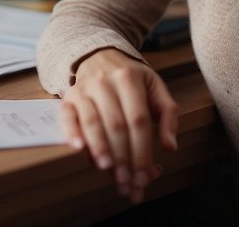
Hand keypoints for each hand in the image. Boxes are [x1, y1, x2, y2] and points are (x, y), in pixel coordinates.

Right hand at [60, 48, 179, 202]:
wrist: (100, 55)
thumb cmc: (132, 78)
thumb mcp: (155, 86)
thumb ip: (168, 114)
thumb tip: (170, 146)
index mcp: (131, 79)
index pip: (139, 120)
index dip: (142, 151)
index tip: (144, 176)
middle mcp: (106, 82)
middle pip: (117, 125)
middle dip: (123, 158)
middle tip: (128, 183)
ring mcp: (85, 89)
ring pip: (93, 122)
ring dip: (100, 149)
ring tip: (108, 171)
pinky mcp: (68, 97)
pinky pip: (67, 117)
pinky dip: (71, 132)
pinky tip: (78, 149)